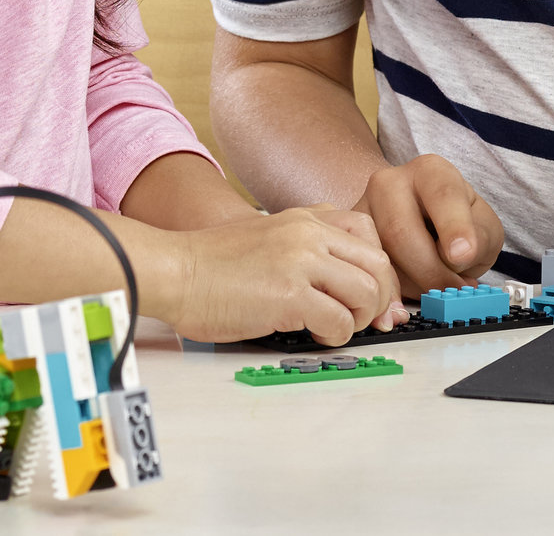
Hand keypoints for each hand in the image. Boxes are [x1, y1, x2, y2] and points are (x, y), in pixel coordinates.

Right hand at [155, 205, 400, 346]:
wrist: (174, 271)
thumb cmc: (212, 265)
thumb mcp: (267, 235)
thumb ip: (305, 247)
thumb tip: (344, 284)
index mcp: (305, 217)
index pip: (369, 233)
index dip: (379, 270)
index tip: (376, 297)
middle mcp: (309, 232)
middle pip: (378, 264)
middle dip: (380, 298)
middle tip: (366, 321)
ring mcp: (301, 261)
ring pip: (367, 292)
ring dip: (359, 318)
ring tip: (334, 326)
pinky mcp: (289, 294)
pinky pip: (340, 321)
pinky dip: (336, 336)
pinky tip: (314, 335)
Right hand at [354, 154, 503, 297]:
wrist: (423, 226)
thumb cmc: (456, 227)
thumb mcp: (483, 230)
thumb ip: (478, 241)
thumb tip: (456, 261)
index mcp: (430, 171)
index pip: (442, 195)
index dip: (454, 227)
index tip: (463, 255)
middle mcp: (388, 182)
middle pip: (400, 231)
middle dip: (429, 271)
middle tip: (452, 291)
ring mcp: (360, 207)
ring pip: (376, 254)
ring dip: (408, 285)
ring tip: (431, 289)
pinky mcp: (343, 237)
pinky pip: (358, 269)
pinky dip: (382, 294)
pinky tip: (399, 305)